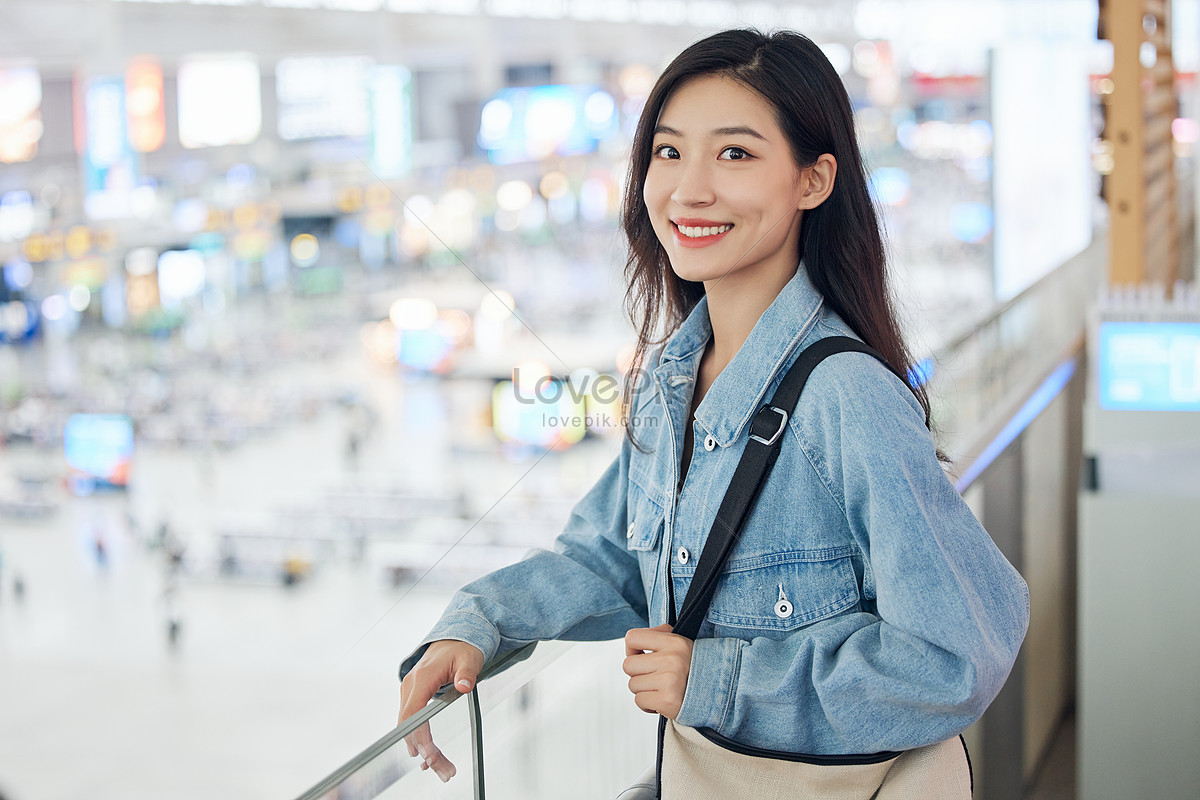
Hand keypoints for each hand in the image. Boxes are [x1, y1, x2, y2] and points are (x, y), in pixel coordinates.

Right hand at [398, 639, 483, 781]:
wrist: (454, 639)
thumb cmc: (461, 649)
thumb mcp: (469, 659)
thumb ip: (466, 673)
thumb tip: (464, 685)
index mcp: (422, 678)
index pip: (413, 713)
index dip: (419, 736)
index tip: (430, 755)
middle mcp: (411, 686)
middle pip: (409, 726)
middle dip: (424, 751)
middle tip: (443, 770)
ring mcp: (410, 692)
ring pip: (409, 727)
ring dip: (423, 749)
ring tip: (442, 768)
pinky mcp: (414, 697)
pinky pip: (411, 722)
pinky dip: (419, 740)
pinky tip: (428, 756)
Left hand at [623, 623, 693, 720]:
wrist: (717, 693)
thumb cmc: (694, 668)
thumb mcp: (682, 643)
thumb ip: (660, 634)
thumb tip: (635, 639)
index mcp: (674, 642)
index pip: (632, 638)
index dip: (632, 649)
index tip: (641, 656)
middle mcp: (671, 660)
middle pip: (628, 665)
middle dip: (638, 673)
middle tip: (653, 676)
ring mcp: (669, 681)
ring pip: (633, 685)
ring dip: (644, 689)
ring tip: (661, 688)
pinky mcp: (667, 701)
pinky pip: (639, 701)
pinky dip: (647, 704)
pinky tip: (661, 699)